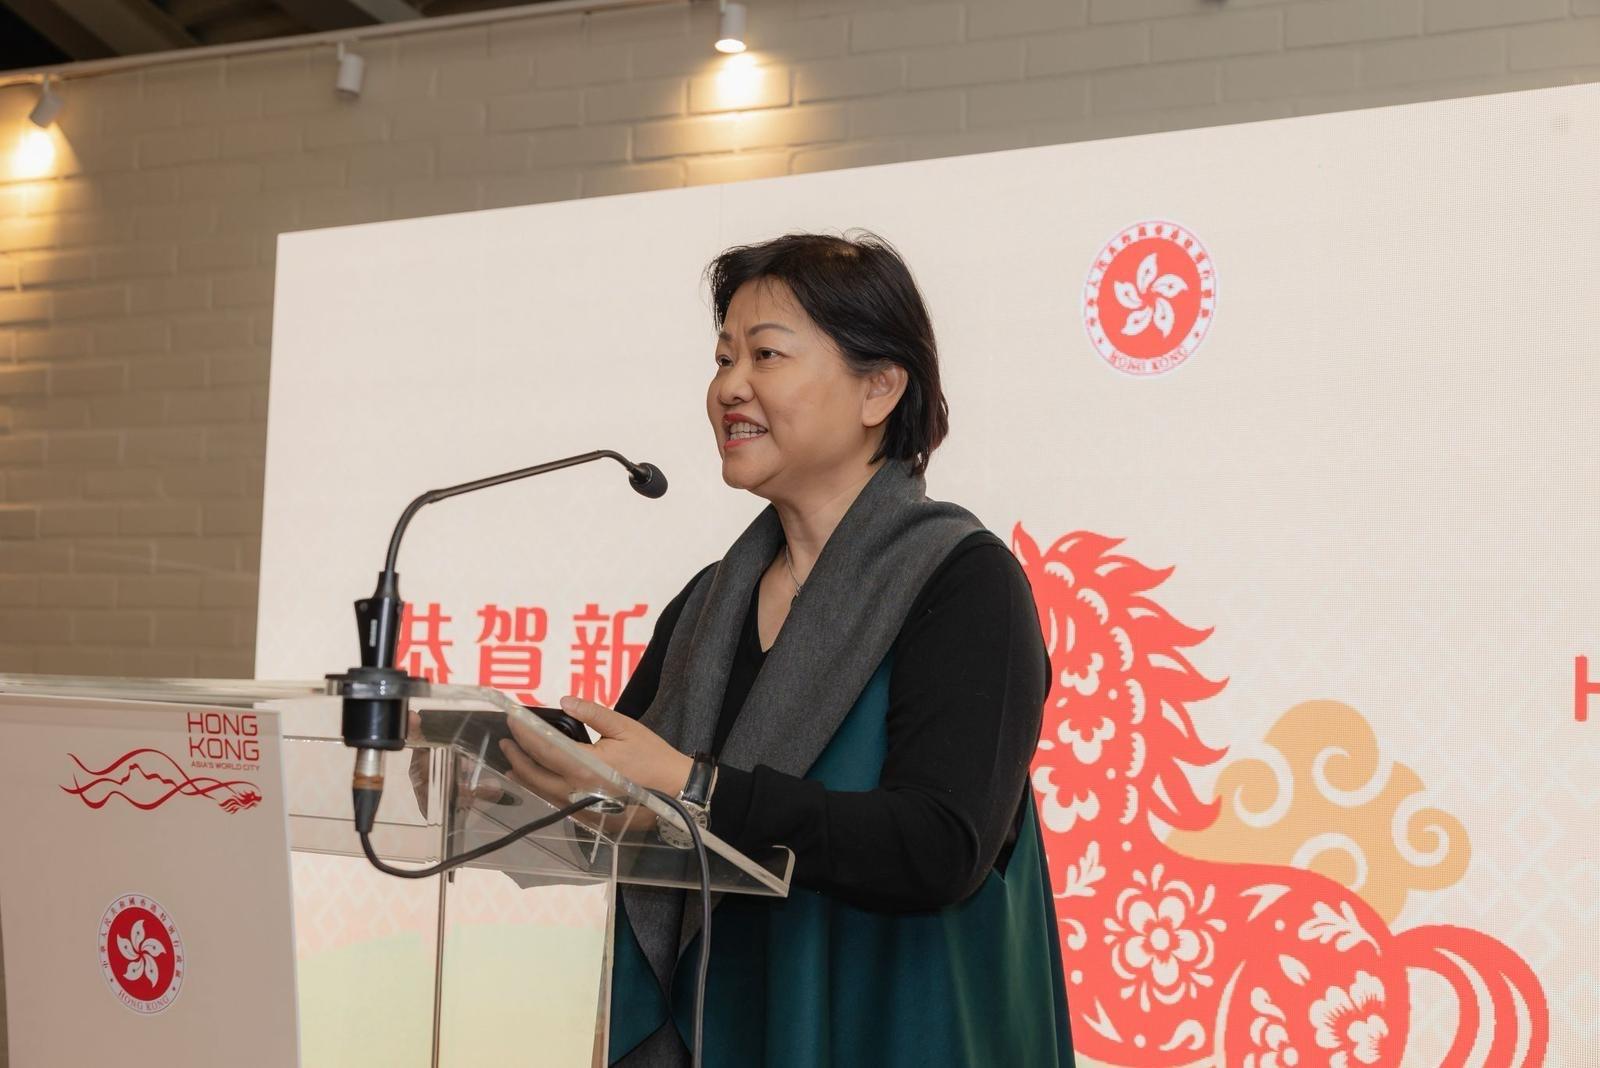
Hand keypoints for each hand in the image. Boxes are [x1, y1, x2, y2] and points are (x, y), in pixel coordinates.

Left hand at [498, 695, 692, 799]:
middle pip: (535, 775)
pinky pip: (557, 803)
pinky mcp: (589, 818)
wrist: (677, 793)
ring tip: (512, 762)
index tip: (512, 719)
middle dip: (516, 757)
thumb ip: (593, 713)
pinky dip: (542, 790)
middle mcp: (579, 791)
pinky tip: (538, 782)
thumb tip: (566, 700)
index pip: (544, 748)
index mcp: (588, 766)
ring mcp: (582, 808)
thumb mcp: (625, 727)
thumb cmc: (652, 758)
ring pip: (542, 793)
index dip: (524, 733)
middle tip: (505, 741)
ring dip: (524, 776)